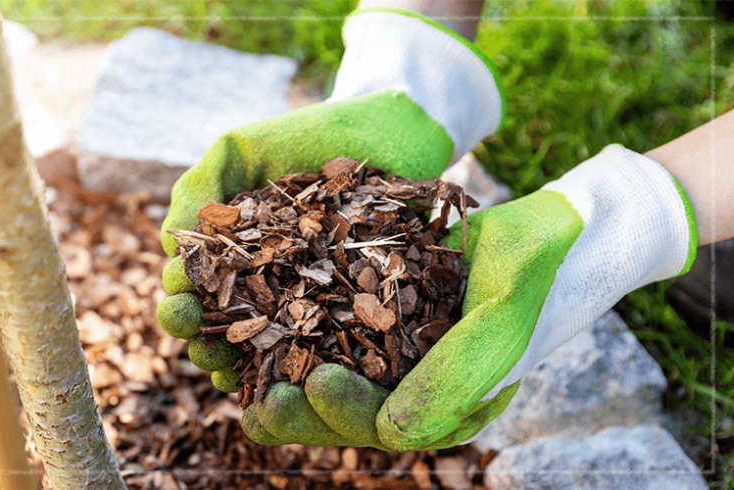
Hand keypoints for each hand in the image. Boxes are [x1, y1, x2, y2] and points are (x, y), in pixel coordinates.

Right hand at [156, 88, 460, 391]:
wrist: (390, 130)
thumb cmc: (309, 136)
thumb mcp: (241, 150)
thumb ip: (198, 189)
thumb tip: (167, 245)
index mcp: (231, 252)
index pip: (193, 288)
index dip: (180, 300)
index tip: (180, 299)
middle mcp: (264, 284)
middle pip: (221, 326)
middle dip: (201, 340)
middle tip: (199, 341)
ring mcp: (307, 302)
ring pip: (264, 349)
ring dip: (240, 365)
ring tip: (230, 372)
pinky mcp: (354, 314)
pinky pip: (324, 352)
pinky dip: (301, 370)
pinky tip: (285, 381)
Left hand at [243, 145, 696, 449]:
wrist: (538, 234)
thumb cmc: (526, 278)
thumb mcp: (497, 324)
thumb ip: (454, 379)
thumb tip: (393, 432)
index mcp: (445, 408)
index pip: (385, 427)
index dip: (343, 413)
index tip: (312, 381)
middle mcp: (413, 391)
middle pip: (345, 416)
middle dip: (300, 413)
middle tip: (260, 400)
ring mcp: (391, 359)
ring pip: (328, 384)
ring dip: (284, 384)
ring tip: (239, 381)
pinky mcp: (373, 323)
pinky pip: (326, 340)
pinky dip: (289, 339)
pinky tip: (250, 332)